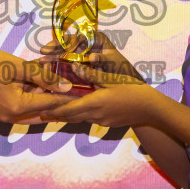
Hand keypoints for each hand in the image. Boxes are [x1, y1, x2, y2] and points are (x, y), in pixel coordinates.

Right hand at [0, 40, 71, 124]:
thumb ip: (44, 78)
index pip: (51, 105)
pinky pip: (23, 107)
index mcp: (17, 107)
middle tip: (79, 94)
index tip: (85, 93)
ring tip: (65, 90)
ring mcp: (4, 115)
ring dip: (47, 100)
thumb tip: (67, 86)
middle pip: (44, 112)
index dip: (69, 98)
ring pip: (34, 110)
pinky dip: (34, 98)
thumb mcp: (18, 67)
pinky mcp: (0, 109)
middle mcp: (11, 117)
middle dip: (61, 103)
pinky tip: (44, 87)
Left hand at [37, 78, 163, 128]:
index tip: (39, 108)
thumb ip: (91, 73)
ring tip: (54, 111)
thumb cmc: (132, 90)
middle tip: (41, 111)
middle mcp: (94, 115)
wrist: (150, 108)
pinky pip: (89, 119)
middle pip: (70, 117)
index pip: (67, 109)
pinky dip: (80, 115)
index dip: (52, 110)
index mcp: (93, 103)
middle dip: (56, 114)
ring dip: (67, 115)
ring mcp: (101, 121)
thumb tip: (74, 65)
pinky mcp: (107, 123)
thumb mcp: (111, 79)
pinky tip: (78, 110)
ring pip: (79, 118)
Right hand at [39, 30, 143, 87]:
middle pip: (69, 42)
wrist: (124, 81)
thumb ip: (103, 60)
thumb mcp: (114, 64)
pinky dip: (56, 64)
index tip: (60, 49)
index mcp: (97, 37)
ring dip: (52, 55)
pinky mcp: (77, 61)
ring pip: (64, 51)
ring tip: (41, 60)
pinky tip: (46, 67)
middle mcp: (87, 41)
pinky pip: (65, 60)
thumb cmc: (121, 70)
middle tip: (43, 51)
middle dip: (55, 47)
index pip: (80, 37)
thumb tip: (92, 58)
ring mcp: (81, 51)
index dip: (69, 43)